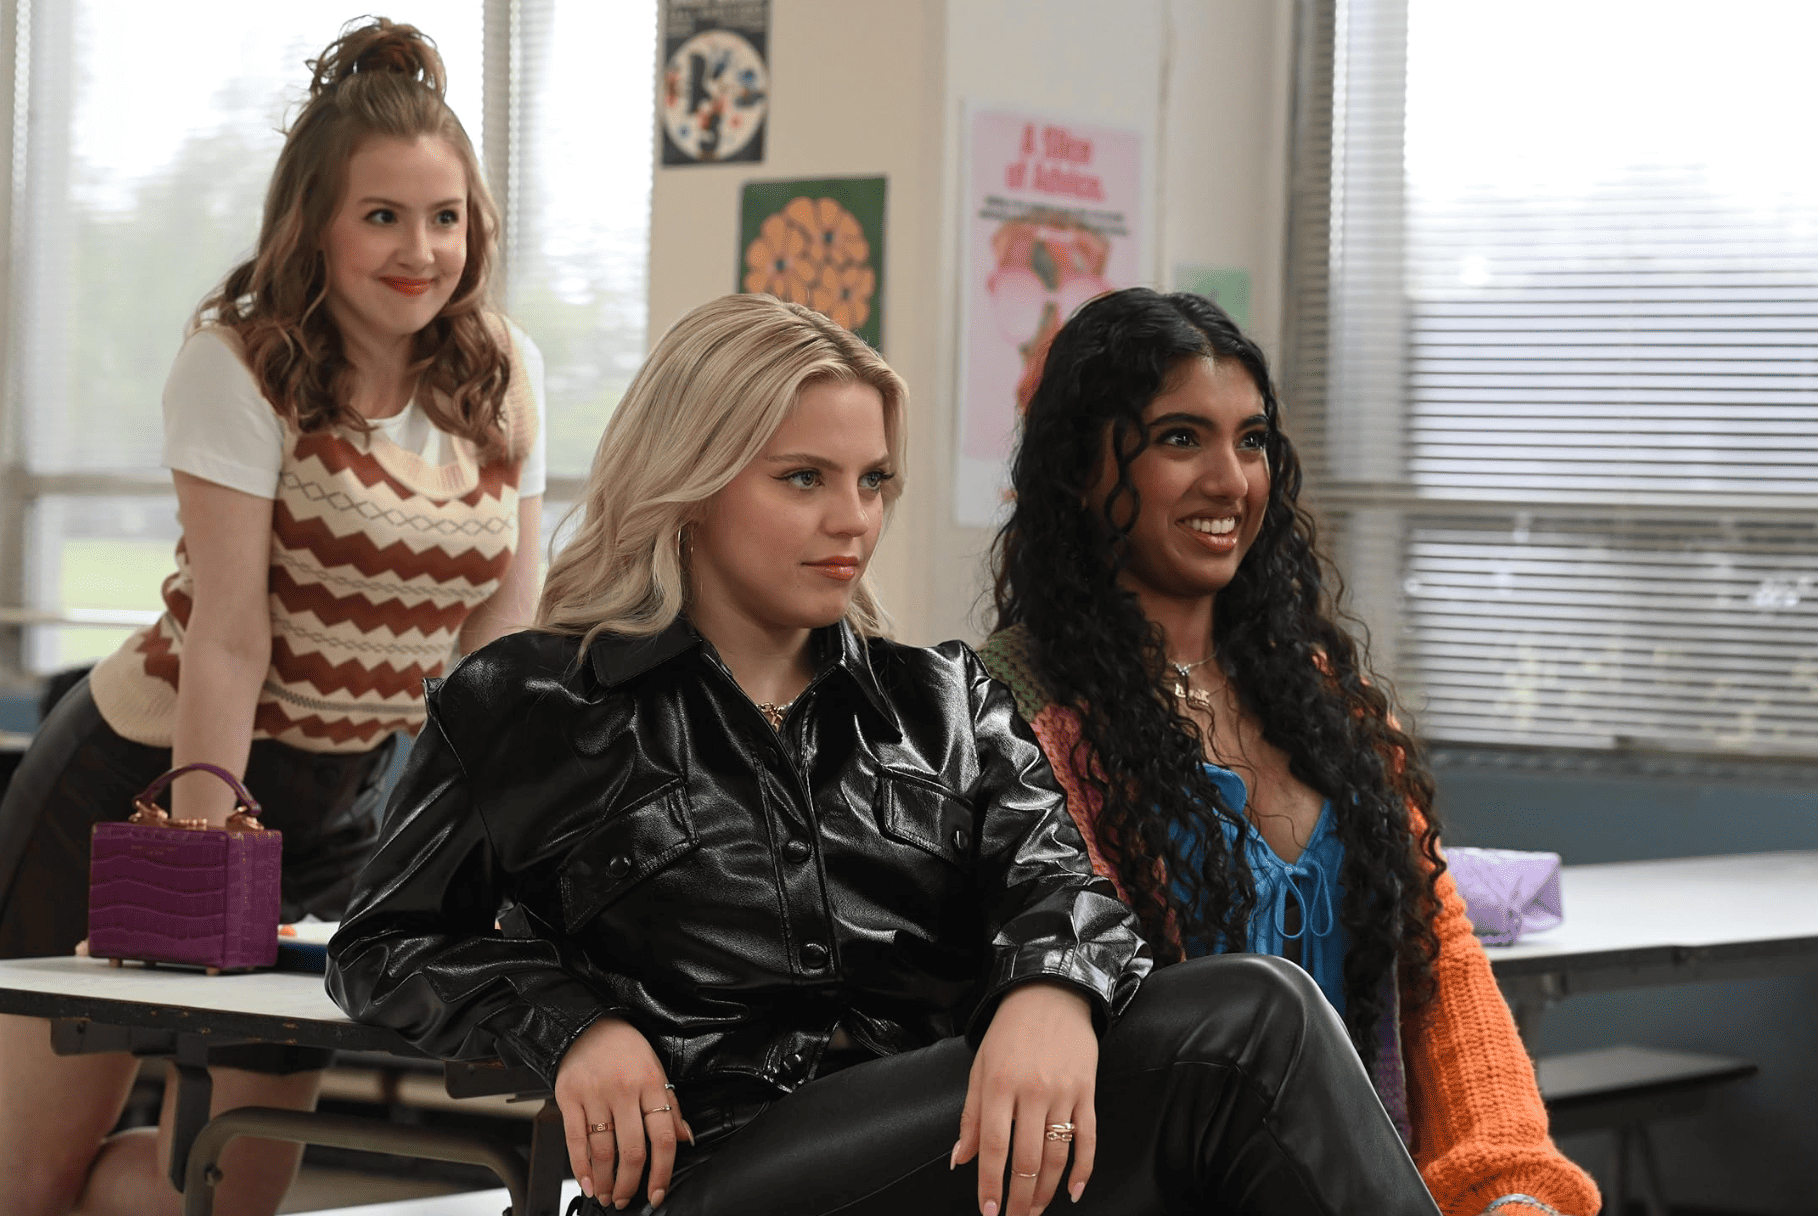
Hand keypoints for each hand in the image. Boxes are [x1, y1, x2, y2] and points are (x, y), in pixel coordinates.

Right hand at [553, 1016, 693, 1208]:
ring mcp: (595, 1094)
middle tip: (626, 1200)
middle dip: (630, 1183)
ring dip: (605, 1181)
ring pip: (603, 1150)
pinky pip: (575, 1140)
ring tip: (607, 1195)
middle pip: (632, 1149)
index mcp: (651, 1084)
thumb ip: (670, 1106)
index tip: (657, 1193)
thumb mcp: (657, 1071)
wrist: (588, 1024)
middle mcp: (624, 1090)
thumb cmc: (626, 1049)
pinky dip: (581, 1167)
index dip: (661, 1172)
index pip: (663, 1137)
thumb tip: (685, 1139)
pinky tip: (588, 1181)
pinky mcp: (569, 1097)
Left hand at [951, 980, 1097, 1215]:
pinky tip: (1073, 1192)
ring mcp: (1063, 1092)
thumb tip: (959, 1159)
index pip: (994, 1147)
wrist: (1050, 992)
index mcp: (999, 1085)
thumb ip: (971, 1117)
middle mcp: (1032, 1091)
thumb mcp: (980, 1068)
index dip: (990, 1184)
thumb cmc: (1009, 1032)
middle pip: (1028, 1159)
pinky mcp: (1087, 1091)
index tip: (988, 1212)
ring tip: (1035, 1211)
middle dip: (1019, 1198)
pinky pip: (1089, 1138)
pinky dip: (1083, 1170)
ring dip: (1047, 1192)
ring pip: (1057, 1155)